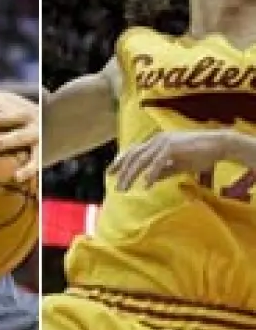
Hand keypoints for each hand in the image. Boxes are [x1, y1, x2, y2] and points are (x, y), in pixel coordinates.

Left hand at [110, 130, 231, 191]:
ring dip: (131, 175)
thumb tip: (149, 180)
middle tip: (115, 186)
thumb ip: (163, 171)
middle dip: (122, 171)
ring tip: (124, 189)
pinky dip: (150, 175)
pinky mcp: (172, 147)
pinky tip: (146, 185)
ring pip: (141, 160)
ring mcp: (163, 142)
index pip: (133, 151)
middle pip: (133, 156)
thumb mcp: (177, 165)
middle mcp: (156, 140)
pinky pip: (157, 163)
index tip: (111, 173)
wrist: (219, 144)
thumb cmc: (200, 154)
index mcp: (156, 142)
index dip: (120, 162)